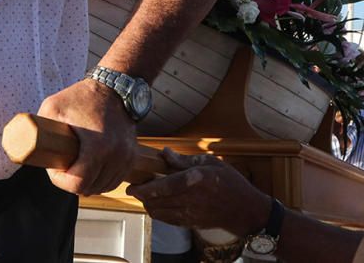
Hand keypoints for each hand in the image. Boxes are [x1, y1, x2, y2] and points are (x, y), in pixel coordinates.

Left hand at [37, 78, 135, 195]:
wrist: (115, 89)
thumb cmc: (82, 97)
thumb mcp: (52, 106)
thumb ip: (37, 126)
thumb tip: (19, 143)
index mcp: (97, 146)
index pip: (78, 184)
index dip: (60, 181)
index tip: (54, 168)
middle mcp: (116, 155)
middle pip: (90, 188)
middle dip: (73, 182)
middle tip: (63, 165)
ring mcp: (126, 158)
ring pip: (103, 187)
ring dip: (88, 182)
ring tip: (76, 165)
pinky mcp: (132, 157)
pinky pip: (114, 180)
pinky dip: (102, 179)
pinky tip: (91, 169)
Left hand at [126, 148, 269, 235]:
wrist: (246, 209)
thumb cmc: (229, 182)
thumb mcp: (209, 163)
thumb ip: (184, 160)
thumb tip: (165, 152)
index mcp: (194, 180)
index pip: (162, 187)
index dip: (143, 189)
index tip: (131, 187)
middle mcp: (190, 199)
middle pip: (157, 202)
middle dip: (142, 197)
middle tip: (135, 189)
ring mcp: (191, 214)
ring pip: (160, 213)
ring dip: (149, 205)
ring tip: (145, 196)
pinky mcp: (192, 223)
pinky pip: (169, 221)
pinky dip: (159, 214)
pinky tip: (158, 206)